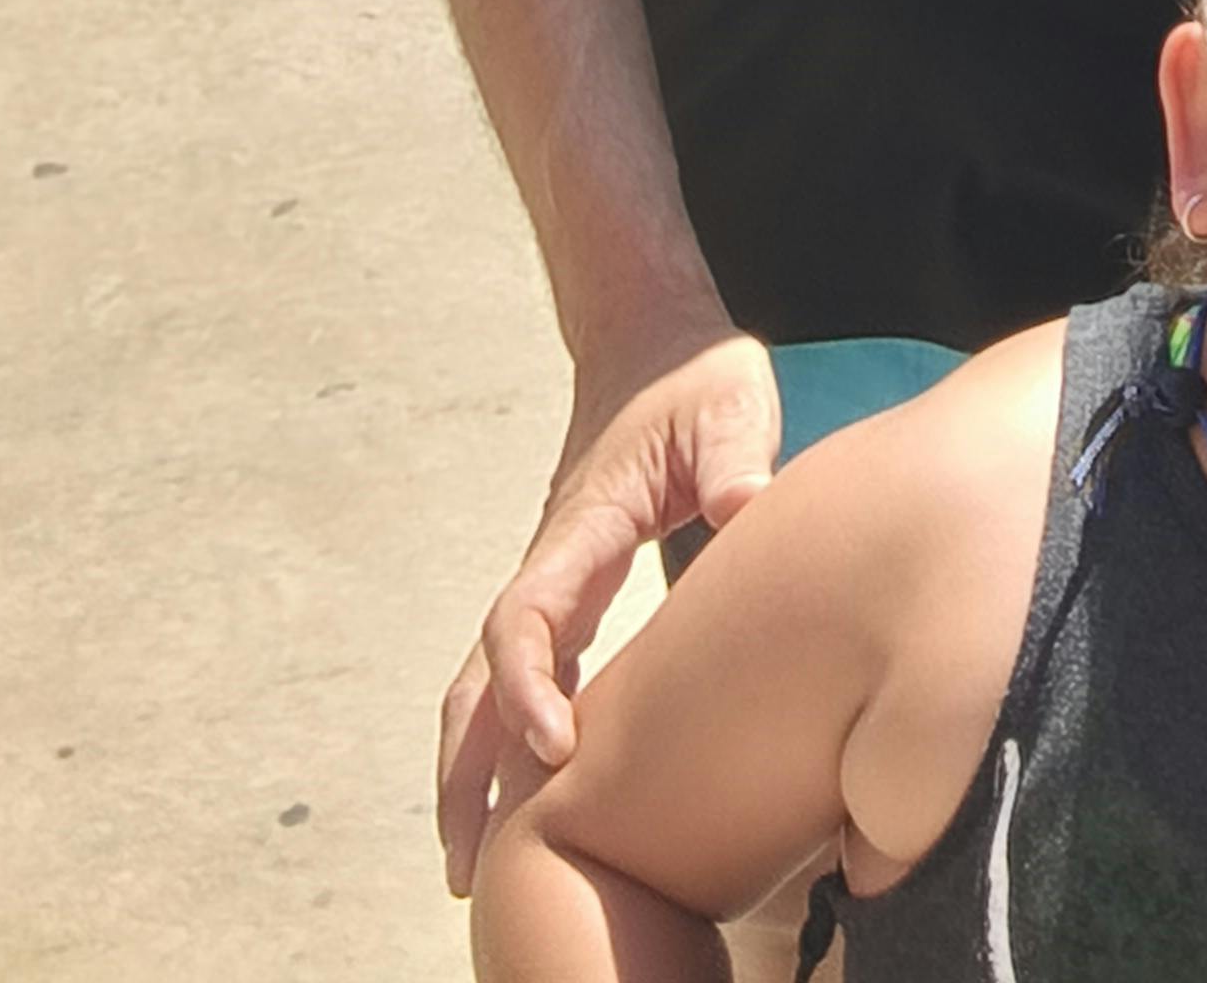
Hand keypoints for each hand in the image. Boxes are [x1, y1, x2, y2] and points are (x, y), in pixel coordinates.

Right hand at [437, 323, 780, 895]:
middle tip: (465, 865)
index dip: (528, 688)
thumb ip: (734, 454)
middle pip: (479, 678)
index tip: (553, 750)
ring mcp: (553, 577)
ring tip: (471, 861)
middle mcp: (550, 561)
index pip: (525, 620)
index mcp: (580, 527)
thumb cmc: (695, 376)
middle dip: (465, 770)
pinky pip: (526, 672)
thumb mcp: (730, 403)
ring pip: (486, 684)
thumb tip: (742, 506)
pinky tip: (531, 793)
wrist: (654, 341)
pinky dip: (512, 733)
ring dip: (473, 766)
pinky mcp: (572, 587)